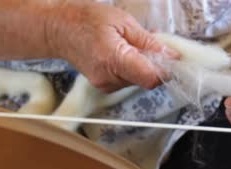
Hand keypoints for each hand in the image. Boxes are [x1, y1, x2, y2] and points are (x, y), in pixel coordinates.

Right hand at [45, 1, 178, 91]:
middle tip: (149, 43)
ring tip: (131, 44)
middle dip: (154, 63)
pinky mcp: (105, 86)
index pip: (151, 78)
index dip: (165, 70)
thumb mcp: (123, 21)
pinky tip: (124, 52)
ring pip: (139, 80)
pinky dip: (133, 67)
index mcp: (114, 60)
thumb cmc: (87, 19)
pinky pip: (129, 80)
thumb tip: (173, 55)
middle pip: (147, 80)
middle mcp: (109, 78)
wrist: (58, 29)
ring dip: (143, 64)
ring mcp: (106, 85)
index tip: (173, 59)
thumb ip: (149, 42)